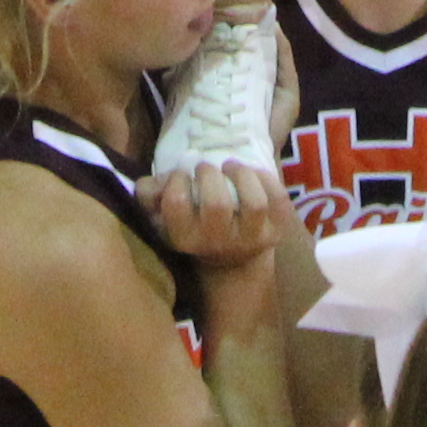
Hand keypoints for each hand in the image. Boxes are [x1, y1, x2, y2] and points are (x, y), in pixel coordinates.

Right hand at [149, 163, 291, 274]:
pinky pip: (278, 200)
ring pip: (253, 203)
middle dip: (209, 175)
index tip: (183, 175)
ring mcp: (250, 240)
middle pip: (216, 204)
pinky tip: (252, 174)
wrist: (230, 259)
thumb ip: (149, 193)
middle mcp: (217, 244)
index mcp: (185, 239)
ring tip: (230, 167)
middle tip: (205, 169)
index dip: (178, 179)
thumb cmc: (191, 224)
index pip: (176, 204)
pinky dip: (267, 179)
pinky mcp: (275, 232)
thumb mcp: (161, 213)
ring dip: (241, 174)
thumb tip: (160, 182)